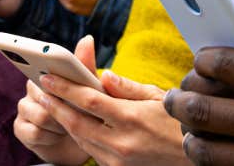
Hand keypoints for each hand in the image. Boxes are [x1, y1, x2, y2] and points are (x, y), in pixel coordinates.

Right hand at [14, 36, 92, 165]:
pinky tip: (56, 135)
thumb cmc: (84, 110)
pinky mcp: (20, 129)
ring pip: (41, 115)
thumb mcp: (89, 87)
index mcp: (46, 73)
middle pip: (43, 94)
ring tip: (68, 125)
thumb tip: (88, 38)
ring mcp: (23, 108)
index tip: (49, 79)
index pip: (40, 67)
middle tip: (78, 112)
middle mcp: (30, 88)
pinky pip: (35, 132)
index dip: (48, 75)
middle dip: (66, 107)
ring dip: (60, 124)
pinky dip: (51, 137)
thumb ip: (85, 65)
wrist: (78, 140)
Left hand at [36, 37, 185, 165]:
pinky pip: (92, 151)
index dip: (66, 88)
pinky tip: (75, 123)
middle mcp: (122, 142)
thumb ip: (127, 87)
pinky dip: (81, 136)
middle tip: (41, 91)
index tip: (50, 77)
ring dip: (64, 121)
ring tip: (52, 104)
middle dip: (55, 105)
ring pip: (81, 139)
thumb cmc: (178, 124)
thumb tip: (103, 75)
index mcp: (132, 118)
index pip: (89, 100)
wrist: (192, 159)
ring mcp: (118, 160)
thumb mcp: (158, 98)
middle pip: (77, 122)